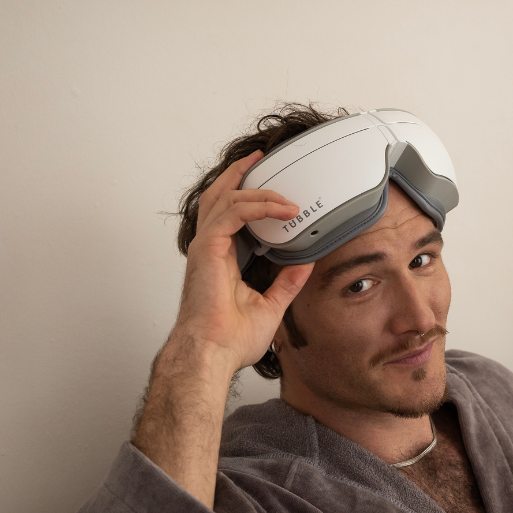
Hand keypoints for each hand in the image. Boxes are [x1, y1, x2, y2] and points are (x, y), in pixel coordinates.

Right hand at [175, 150, 313, 368]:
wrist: (213, 353)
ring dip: (257, 190)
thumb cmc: (230, 340)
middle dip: (239, 175)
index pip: (228, 215)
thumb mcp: (272, 305)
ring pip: (226, 199)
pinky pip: (233, 213)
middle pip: (219, 197)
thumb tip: (305, 263)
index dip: (244, 194)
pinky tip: (280, 209)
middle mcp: (210, 249)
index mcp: (220, 259)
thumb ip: (287, 282)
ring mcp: (206, 247)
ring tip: (284, 193)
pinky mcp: (208, 249)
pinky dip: (256, 205)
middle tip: (260, 159)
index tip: (266, 186)